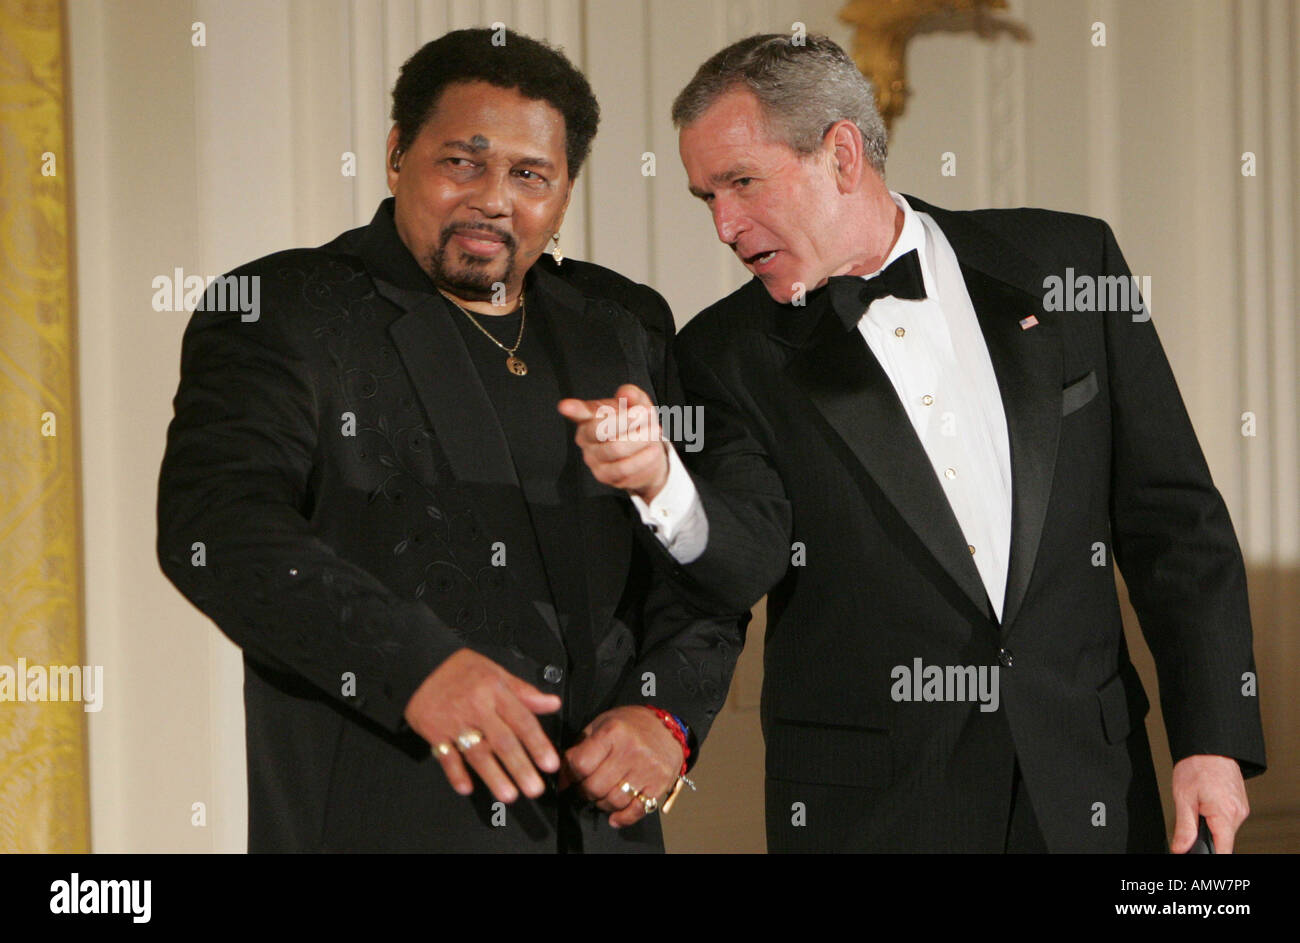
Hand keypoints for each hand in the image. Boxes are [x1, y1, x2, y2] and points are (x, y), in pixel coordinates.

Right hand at [403, 648, 561, 803]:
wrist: (420, 665)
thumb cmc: (461, 671)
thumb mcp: (495, 671)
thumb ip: (524, 691)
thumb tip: (552, 703)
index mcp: (495, 690)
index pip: (522, 720)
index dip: (537, 744)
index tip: (550, 764)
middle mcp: (476, 707)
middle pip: (502, 741)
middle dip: (520, 767)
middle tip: (534, 788)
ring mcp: (455, 722)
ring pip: (477, 753)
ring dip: (493, 776)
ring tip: (509, 795)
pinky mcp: (435, 732)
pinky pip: (446, 756)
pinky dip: (455, 773)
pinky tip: (466, 787)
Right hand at [557, 384, 668, 502]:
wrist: (649, 456)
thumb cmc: (638, 428)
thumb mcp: (639, 406)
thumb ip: (633, 395)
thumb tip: (626, 392)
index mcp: (589, 418)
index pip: (579, 413)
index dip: (573, 409)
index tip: (565, 406)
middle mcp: (586, 439)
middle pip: (601, 429)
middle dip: (627, 420)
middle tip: (645, 414)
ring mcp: (593, 459)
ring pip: (616, 449)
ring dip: (640, 439)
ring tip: (654, 432)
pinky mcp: (604, 476)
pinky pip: (624, 468)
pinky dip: (642, 458)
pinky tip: (652, 451)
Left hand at [561, 706, 683, 827]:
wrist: (669, 728)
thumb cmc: (631, 725)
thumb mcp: (602, 724)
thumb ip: (580, 748)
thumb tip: (562, 779)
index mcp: (613, 732)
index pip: (581, 764)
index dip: (571, 774)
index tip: (572, 776)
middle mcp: (631, 751)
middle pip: (595, 786)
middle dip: (584, 791)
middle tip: (586, 787)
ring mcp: (646, 770)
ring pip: (613, 801)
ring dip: (601, 804)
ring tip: (602, 795)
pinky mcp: (659, 785)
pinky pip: (636, 810)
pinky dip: (622, 818)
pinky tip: (615, 816)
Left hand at [1170, 754, 1249, 852]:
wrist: (1209, 746)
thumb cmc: (1197, 766)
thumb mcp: (1183, 798)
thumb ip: (1184, 827)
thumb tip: (1180, 848)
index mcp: (1226, 814)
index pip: (1223, 851)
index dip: (1209, 854)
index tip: (1198, 852)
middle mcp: (1238, 813)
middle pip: (1222, 840)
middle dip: (1206, 836)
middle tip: (1192, 819)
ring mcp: (1241, 808)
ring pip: (1224, 830)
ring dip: (1210, 825)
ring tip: (1199, 805)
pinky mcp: (1239, 804)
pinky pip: (1227, 819)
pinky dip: (1216, 816)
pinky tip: (1206, 803)